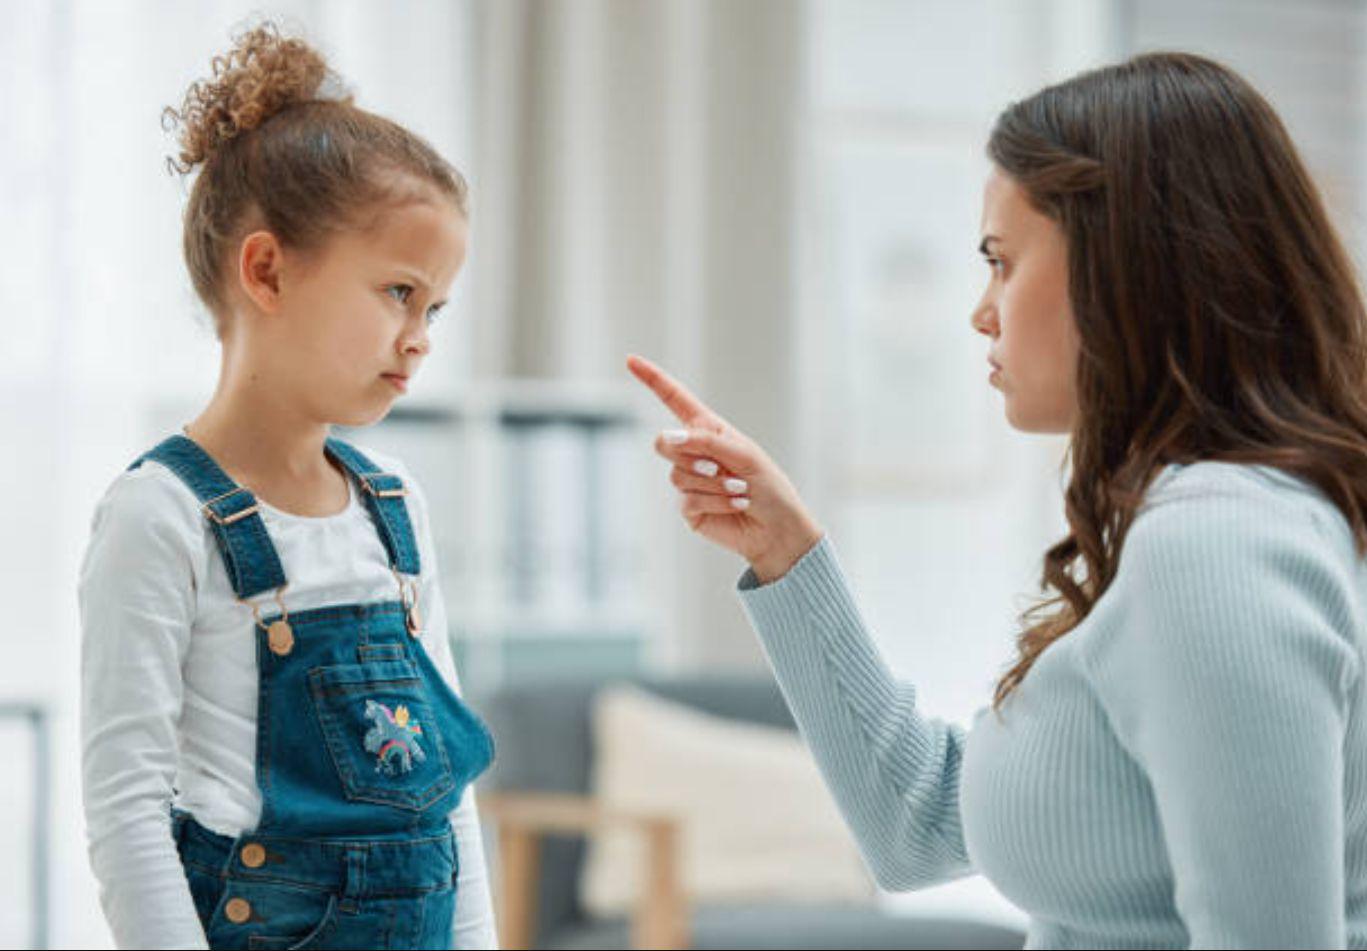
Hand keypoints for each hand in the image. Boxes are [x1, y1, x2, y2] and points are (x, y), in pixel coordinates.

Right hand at [625, 353, 824, 583]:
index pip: (675, 399)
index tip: (631, 360)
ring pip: (677, 474)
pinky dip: (715, 501)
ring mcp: (690, 481)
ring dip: (712, 484)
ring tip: (738, 491)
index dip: (653, 380)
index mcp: (709, 430)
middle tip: (719, 467)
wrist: (778, 530)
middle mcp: (695, 453)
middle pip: (664, 443)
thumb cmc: (770, 488)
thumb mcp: (744, 454)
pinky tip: (735, 505)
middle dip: (689, 455)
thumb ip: (706, 442)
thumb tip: (666, 437)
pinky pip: (688, 499)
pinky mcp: (689, 508)